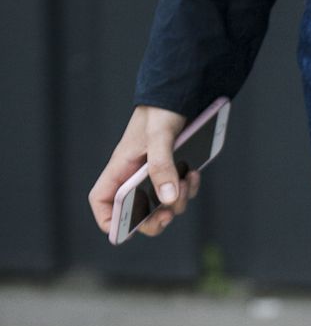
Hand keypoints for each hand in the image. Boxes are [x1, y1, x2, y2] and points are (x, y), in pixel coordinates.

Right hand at [89, 105, 200, 237]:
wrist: (180, 94)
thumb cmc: (160, 110)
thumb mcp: (160, 136)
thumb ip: (162, 166)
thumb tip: (167, 200)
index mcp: (121, 168)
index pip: (102, 199)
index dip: (108, 219)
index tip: (124, 231)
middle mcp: (134, 176)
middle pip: (136, 213)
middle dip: (153, 221)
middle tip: (168, 215)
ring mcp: (154, 176)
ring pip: (163, 206)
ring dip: (179, 201)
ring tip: (187, 179)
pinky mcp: (172, 173)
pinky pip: (179, 193)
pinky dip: (189, 188)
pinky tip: (193, 172)